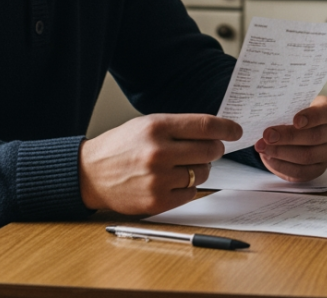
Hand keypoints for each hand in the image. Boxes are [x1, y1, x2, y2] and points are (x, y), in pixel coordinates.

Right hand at [78, 113, 240, 214]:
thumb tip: (216, 132)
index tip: (236, 131)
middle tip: (208, 149)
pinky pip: (192, 194)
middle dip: (215, 150)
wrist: (90, 174)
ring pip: (203, 174)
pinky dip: (188, 188)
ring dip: (200, 170)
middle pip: (210, 151)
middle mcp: (158, 152)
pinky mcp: (157, 201)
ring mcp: (158, 179)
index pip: (206, 126)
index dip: (227, 128)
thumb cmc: (121, 147)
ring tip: (181, 166)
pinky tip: (173, 181)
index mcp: (157, 127)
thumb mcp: (147, 125)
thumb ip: (179, 127)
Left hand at [255, 96, 326, 181]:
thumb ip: (283, 109)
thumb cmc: (292, 115)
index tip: (296, 120)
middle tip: (268, 135)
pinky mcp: (318, 168)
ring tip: (263, 148)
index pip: (326, 111)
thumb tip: (265, 117)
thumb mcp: (290, 106)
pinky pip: (301, 171)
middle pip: (315, 136)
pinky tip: (269, 158)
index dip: (312, 116)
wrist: (295, 133)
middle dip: (288, 137)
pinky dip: (282, 166)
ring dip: (281, 152)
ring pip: (307, 156)